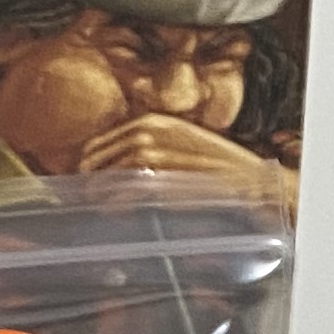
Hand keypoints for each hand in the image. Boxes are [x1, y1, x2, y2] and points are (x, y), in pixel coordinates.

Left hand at [71, 117, 287, 199]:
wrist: (247, 178)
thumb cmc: (217, 167)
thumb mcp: (181, 142)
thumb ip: (149, 148)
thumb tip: (116, 169)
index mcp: (149, 120)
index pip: (97, 142)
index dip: (87, 165)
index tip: (86, 183)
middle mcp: (144, 131)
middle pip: (92, 159)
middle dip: (87, 182)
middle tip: (88, 200)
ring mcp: (149, 152)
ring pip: (102, 178)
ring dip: (98, 197)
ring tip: (103, 209)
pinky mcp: (156, 176)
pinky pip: (119, 195)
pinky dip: (115, 206)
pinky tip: (119, 212)